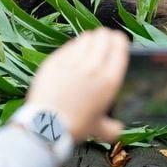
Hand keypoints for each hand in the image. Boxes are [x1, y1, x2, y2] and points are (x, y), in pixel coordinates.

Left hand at [25, 28, 127, 143]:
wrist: (46, 125)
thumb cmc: (74, 127)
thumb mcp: (98, 128)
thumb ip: (111, 127)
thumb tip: (117, 129)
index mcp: (109, 80)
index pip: (119, 47)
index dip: (120, 41)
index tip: (118, 41)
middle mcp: (93, 66)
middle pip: (103, 37)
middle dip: (105, 36)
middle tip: (104, 40)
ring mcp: (73, 61)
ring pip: (86, 37)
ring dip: (90, 39)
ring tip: (89, 43)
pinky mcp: (54, 60)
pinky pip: (68, 46)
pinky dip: (73, 46)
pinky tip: (72, 51)